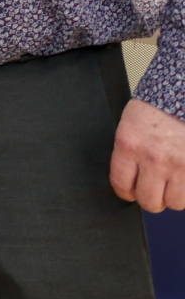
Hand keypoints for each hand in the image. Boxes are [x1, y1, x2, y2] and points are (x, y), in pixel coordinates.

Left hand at [110, 97, 184, 211]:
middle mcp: (153, 158)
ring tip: (172, 184)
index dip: (126, 192)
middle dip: (150, 199)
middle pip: (148, 200)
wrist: (180, 95)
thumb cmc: (157, 106)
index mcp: (129, 145)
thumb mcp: (131, 125)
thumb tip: (130, 178)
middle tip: (153, 191)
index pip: (121, 184)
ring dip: (173, 197)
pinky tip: (183, 179)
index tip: (130, 191)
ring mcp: (179, 165)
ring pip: (174, 202)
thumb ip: (129, 152)